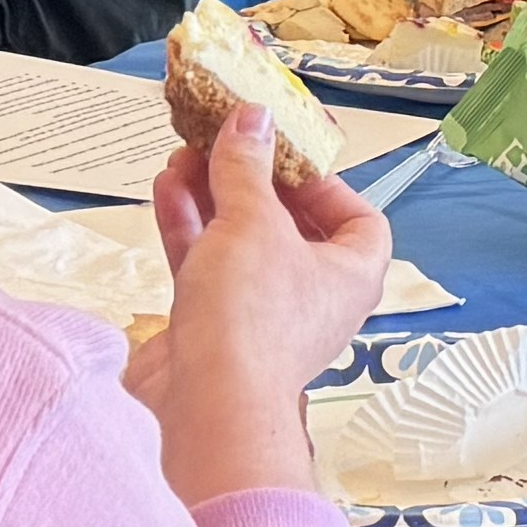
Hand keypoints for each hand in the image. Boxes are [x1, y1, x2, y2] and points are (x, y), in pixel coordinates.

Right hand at [130, 109, 397, 503]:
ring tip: (184, 156)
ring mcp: (262, 314)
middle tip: (223, 143)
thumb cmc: (252, 320)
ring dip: (213, 196)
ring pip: (239, 242)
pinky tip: (166, 188)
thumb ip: (248, 166)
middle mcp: (314, 297)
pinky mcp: (215, 327)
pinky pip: (205, 265)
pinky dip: (188, 226)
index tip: (288, 155)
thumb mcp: (253, 222)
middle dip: (252, 181)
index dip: (327, 183)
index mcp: (352, 274)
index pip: (359, 220)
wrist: (205, 407)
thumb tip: (253, 119)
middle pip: (289, 224)